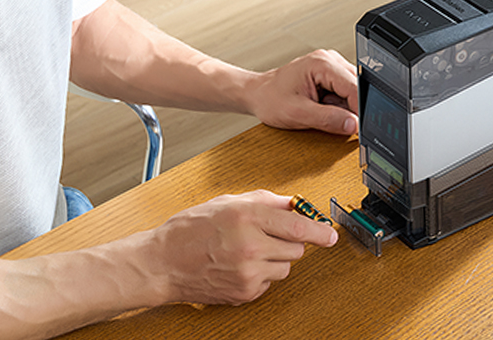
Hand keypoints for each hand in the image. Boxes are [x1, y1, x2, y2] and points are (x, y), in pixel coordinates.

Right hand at [151, 190, 337, 305]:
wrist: (162, 263)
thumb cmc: (189, 230)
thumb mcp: (227, 202)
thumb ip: (264, 201)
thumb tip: (293, 203)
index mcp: (247, 217)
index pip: (298, 225)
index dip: (319, 230)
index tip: (329, 233)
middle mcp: (250, 246)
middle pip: (297, 248)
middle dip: (289, 240)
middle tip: (270, 235)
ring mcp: (248, 272)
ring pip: (286, 267)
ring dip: (276, 258)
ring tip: (250, 249)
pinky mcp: (245, 292)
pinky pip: (269, 282)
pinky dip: (262, 274)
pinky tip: (241, 264)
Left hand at [246, 49, 358, 134]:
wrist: (257, 94)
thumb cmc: (270, 99)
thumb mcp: (298, 113)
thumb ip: (328, 119)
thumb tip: (353, 124)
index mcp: (322, 64)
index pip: (354, 88)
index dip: (358, 110)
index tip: (358, 128)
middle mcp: (329, 60)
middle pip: (356, 89)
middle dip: (348, 108)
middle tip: (328, 117)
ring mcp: (330, 66)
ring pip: (352, 92)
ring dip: (341, 107)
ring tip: (318, 109)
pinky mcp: (330, 75)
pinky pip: (344, 93)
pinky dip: (336, 104)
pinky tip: (320, 106)